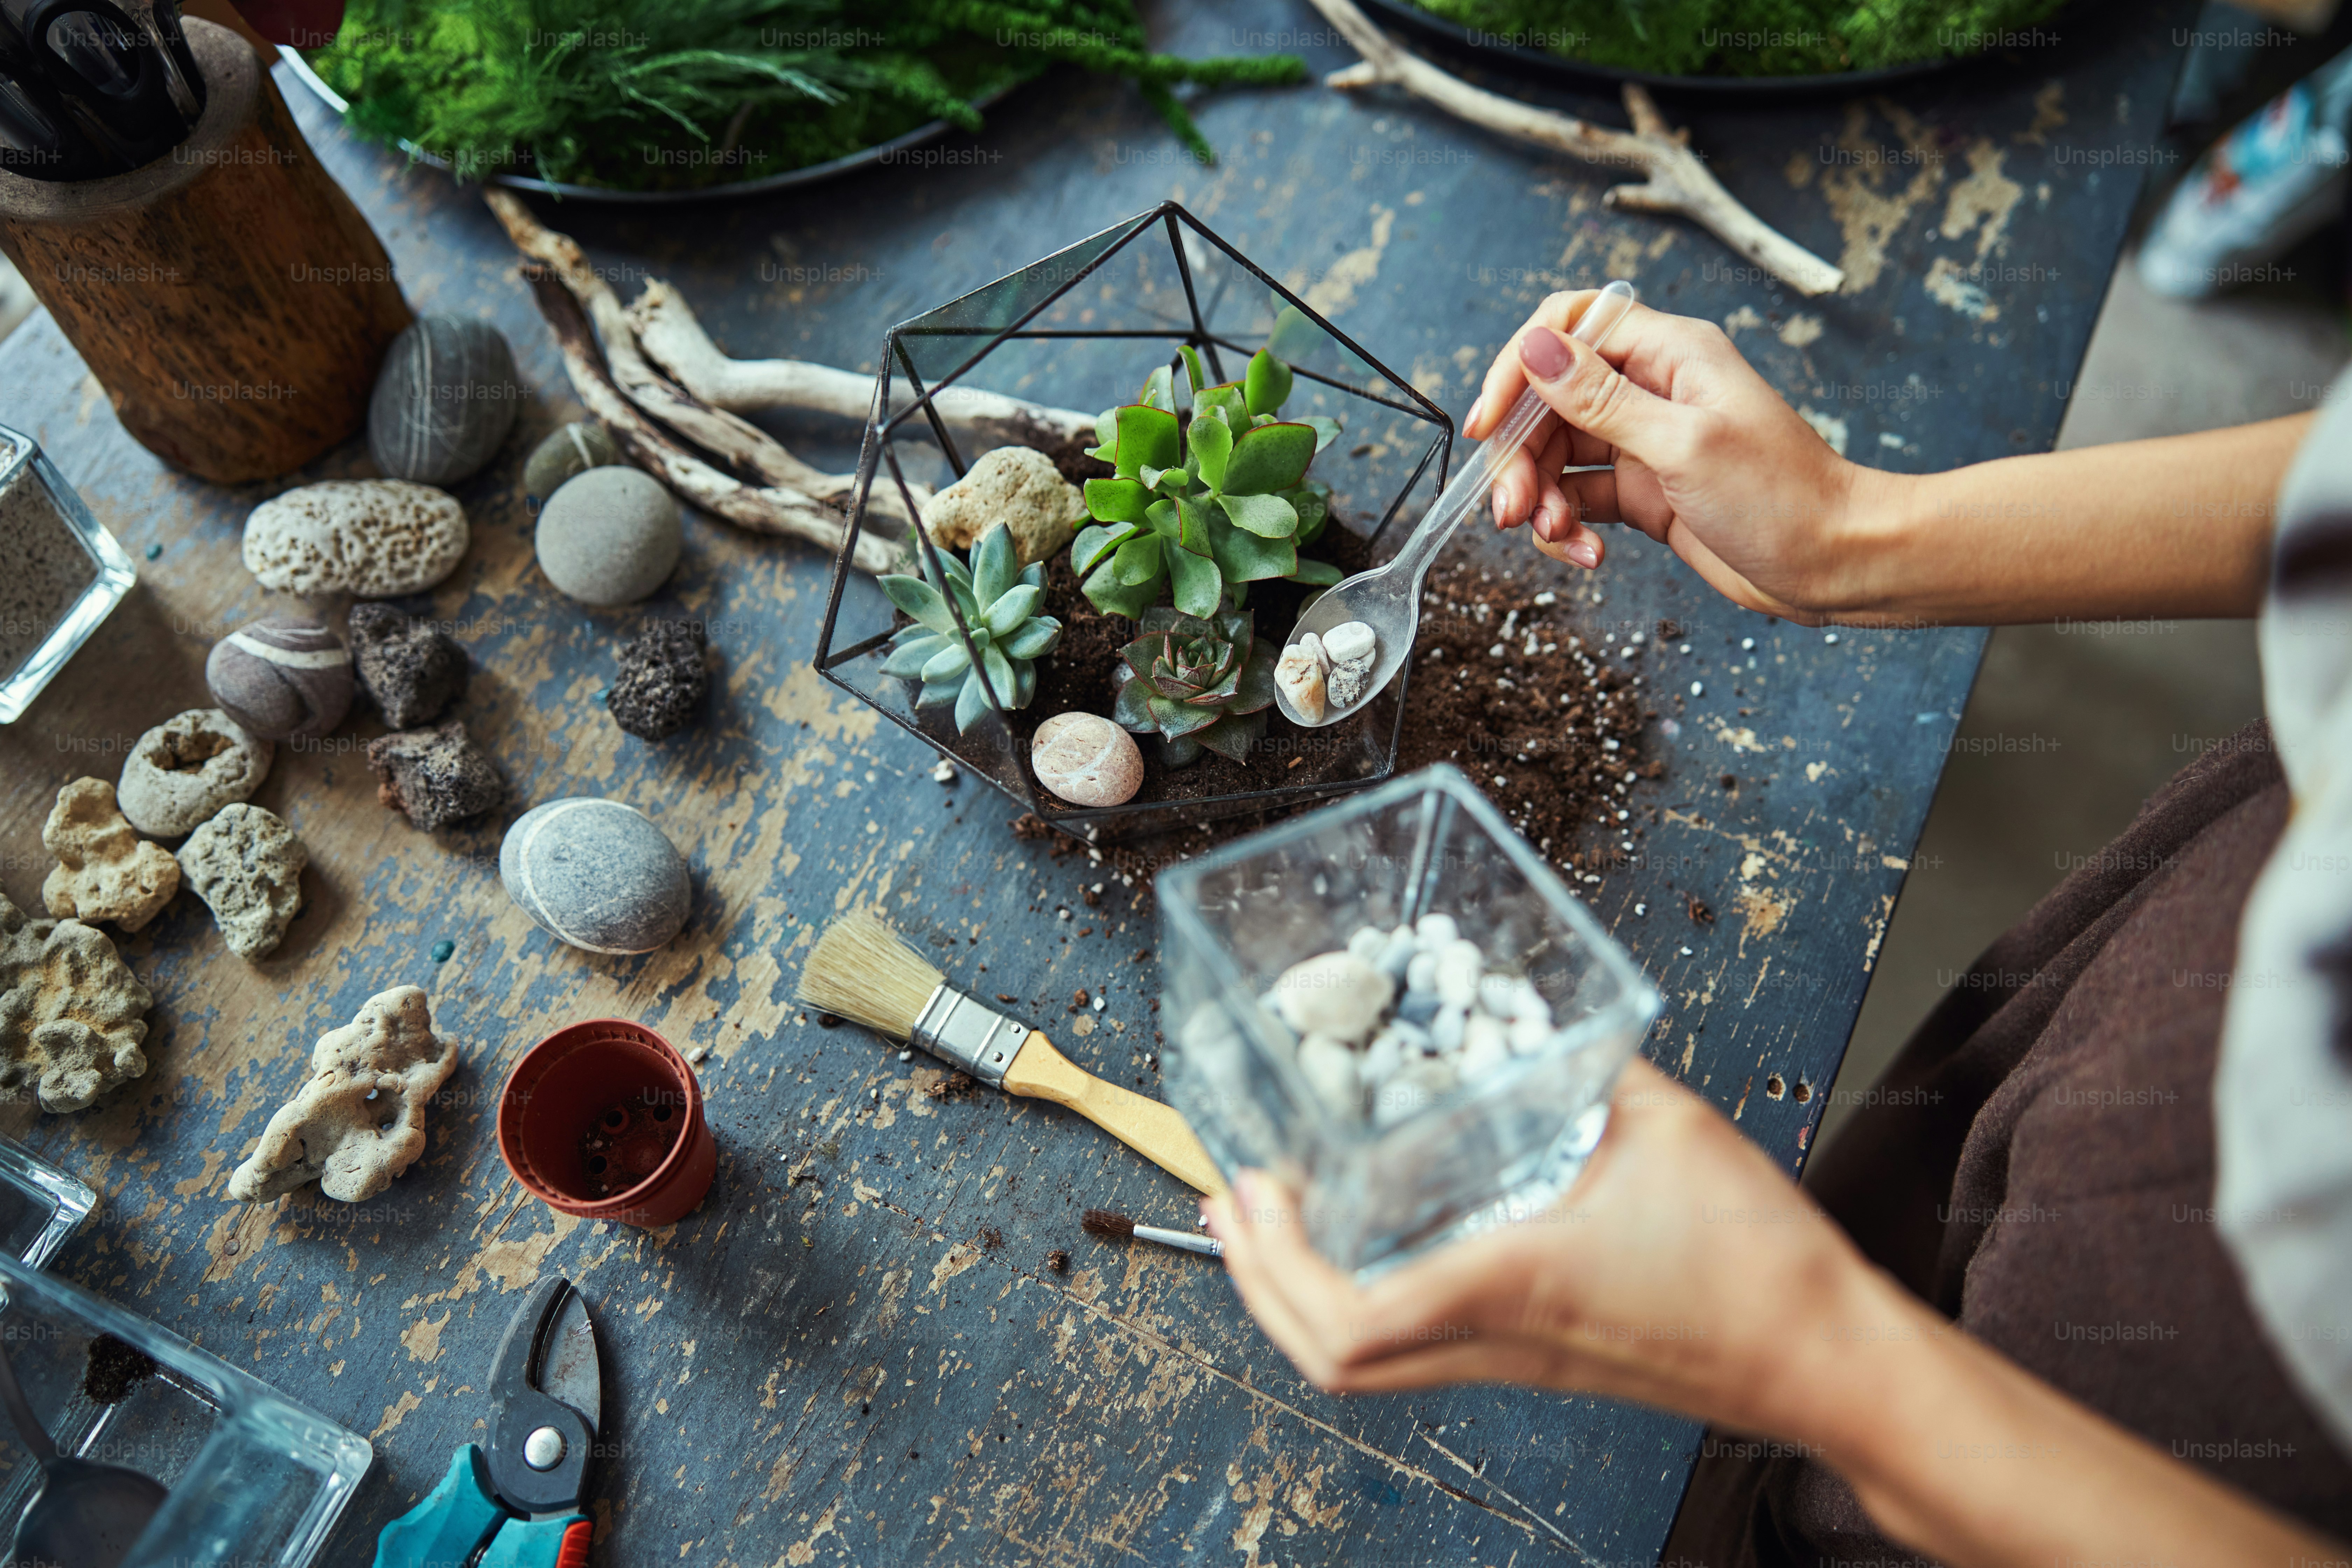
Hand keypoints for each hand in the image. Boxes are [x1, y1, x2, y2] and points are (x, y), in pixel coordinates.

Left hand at [1201, 1059, 1872, 1436]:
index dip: (1276, 1261)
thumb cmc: (1757, 1263)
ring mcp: (1512, 1361)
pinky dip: (1360, 1295)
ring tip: (1271, 1217)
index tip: (1253, 1184)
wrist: (1822, 1361)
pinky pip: (1415, 1345)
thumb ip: (1589, 1063)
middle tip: (1230, 1198)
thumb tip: (1530, 1012)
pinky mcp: (1535, 1361)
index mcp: (1511, 1284)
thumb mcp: (1667, 1125)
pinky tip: (1364, 1237)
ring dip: (1295, 1293)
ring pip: (1366, 1364)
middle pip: (1332, 1358)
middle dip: (1255, 1280)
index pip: (1354, 1321)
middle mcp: (1496, 1339)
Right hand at [1465, 292, 1882, 623]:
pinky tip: (1585, 553)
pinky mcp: (1644, 491)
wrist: (1836, 562)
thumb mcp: (1684, 444)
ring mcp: (1644, 441)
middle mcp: (1650, 388)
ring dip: (1539, 497)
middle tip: (1513, 510)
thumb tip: (1535, 346)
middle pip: (1548, 401)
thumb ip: (1602, 398)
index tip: (1487, 425)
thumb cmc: (1782, 497)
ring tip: (1553, 536)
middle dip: (1520, 455)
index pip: (1566, 330)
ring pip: (1555, 454)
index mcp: (1667, 353)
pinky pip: (1577, 497)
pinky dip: (1567, 526)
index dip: (1517, 370)